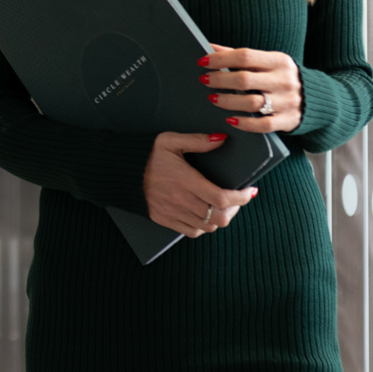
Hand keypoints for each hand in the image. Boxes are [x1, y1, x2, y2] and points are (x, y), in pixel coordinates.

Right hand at [142, 132, 259, 236]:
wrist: (123, 172)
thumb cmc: (148, 155)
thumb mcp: (170, 141)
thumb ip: (197, 140)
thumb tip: (221, 140)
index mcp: (185, 181)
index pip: (221, 198)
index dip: (241, 198)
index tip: (250, 191)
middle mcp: (181, 201)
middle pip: (218, 217)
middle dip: (235, 210)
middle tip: (238, 199)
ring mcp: (173, 213)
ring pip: (208, 226)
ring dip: (220, 218)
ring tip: (223, 206)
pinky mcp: (165, 220)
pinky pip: (192, 231)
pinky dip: (204, 226)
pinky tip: (205, 214)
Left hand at [200, 43, 303, 132]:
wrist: (318, 99)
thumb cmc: (282, 77)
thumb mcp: (268, 62)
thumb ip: (241, 56)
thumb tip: (209, 47)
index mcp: (279, 61)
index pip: (245, 56)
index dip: (221, 59)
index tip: (203, 62)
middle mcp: (284, 80)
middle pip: (245, 79)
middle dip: (220, 80)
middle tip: (204, 80)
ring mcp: (287, 102)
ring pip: (251, 103)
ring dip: (228, 101)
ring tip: (212, 98)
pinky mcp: (288, 121)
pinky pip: (262, 125)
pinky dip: (244, 123)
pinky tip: (230, 120)